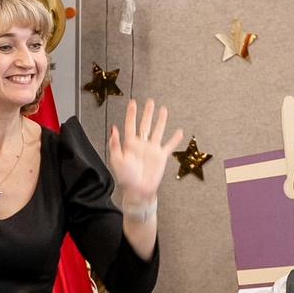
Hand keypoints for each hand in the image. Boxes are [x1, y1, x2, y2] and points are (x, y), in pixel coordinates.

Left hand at [102, 99, 178, 214]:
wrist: (138, 191)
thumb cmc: (125, 178)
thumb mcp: (117, 160)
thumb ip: (115, 144)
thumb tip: (114, 128)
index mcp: (129, 144)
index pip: (130, 125)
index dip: (131, 114)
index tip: (133, 102)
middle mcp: (141, 145)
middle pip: (145, 125)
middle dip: (147, 113)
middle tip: (150, 102)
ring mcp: (152, 150)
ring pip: (157, 131)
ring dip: (160, 121)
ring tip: (163, 110)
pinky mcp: (161, 157)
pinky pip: (169, 146)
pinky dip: (175, 139)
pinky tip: (179, 132)